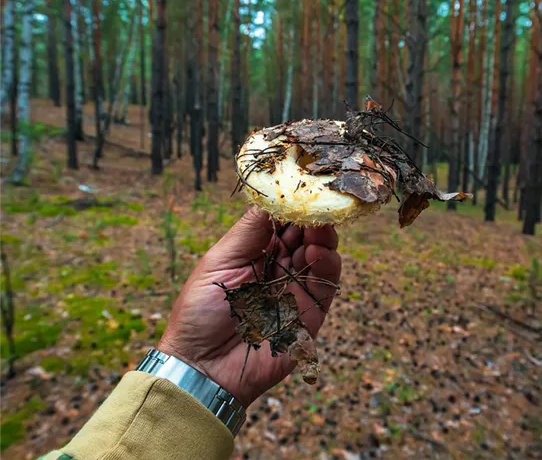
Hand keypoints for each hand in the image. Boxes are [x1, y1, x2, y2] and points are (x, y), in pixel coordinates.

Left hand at [157, 207, 340, 406]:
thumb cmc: (199, 312)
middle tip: (316, 203)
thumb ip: (248, 232)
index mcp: (255, 256)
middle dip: (312, 219)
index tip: (301, 188)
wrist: (201, 366)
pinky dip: (327, 266)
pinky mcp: (309, 316)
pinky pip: (326, 286)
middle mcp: (278, 270)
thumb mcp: (218, 263)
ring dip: (323, 238)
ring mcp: (295, 292)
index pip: (281, 224)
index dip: (292, 207)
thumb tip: (270, 196)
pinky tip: (317, 253)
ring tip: (318, 228)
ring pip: (321, 258)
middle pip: (305, 237)